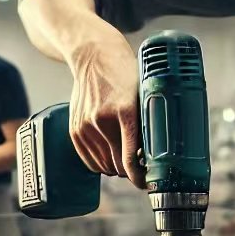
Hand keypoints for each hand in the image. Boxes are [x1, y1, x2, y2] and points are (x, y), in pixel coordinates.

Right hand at [69, 38, 144, 186]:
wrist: (92, 54)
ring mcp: (85, 126)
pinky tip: (111, 154)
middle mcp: (102, 122)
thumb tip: (160, 154)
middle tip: (141, 167)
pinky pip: (89, 161)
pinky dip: (101, 163)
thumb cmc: (124, 72)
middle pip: (118, 167)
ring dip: (116, 167)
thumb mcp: (144, 93)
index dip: (140, 177)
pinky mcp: (74, 130)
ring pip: (104, 166)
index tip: (148, 181)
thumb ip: (148, 122)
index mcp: (125, 113)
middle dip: (131, 171)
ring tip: (126, 156)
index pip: (130, 161)